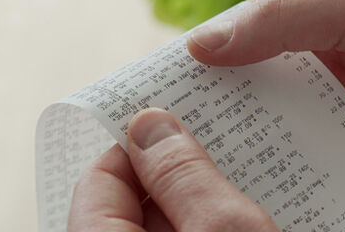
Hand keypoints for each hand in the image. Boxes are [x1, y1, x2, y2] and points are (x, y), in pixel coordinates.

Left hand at [67, 108, 277, 231]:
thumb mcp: (224, 230)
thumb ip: (183, 175)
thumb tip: (148, 123)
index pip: (100, 177)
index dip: (146, 145)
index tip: (191, 126)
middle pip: (131, 204)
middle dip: (180, 177)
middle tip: (229, 159)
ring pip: (161, 228)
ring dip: (199, 208)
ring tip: (244, 197)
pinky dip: (206, 231)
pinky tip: (243, 227)